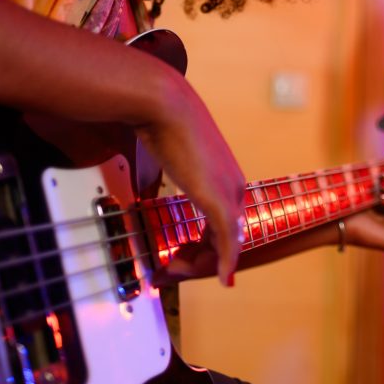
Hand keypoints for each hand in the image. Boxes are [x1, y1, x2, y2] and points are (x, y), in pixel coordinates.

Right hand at [135, 77, 246, 286]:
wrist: (165, 106)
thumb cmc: (163, 125)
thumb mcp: (168, 159)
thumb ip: (165, 180)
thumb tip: (149, 192)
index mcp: (225, 176)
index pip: (222, 221)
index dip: (203, 244)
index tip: (179, 256)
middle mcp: (234, 186)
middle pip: (226, 236)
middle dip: (199, 258)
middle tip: (171, 270)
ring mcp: (230, 193)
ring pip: (225, 242)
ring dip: (201, 264)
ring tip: (172, 271)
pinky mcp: (219, 200)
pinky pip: (226, 241)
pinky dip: (223, 262)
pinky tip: (219, 277)